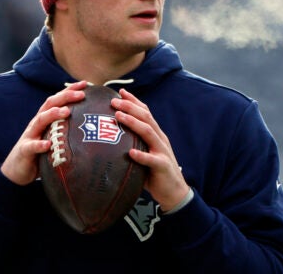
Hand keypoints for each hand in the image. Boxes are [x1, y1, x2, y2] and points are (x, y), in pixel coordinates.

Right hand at [1, 80, 87, 184]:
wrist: (17, 170)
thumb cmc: (40, 153)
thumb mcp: (54, 138)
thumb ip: (67, 131)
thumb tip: (91, 129)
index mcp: (45, 119)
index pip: (58, 100)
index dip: (69, 90)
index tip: (85, 84)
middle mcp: (37, 123)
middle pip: (50, 105)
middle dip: (65, 97)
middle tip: (81, 94)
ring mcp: (30, 135)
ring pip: (40, 120)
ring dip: (53, 114)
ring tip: (66, 111)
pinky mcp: (25, 150)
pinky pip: (31, 146)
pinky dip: (39, 144)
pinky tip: (47, 144)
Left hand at [112, 88, 189, 211]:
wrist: (173, 191)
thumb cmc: (154, 171)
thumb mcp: (144, 152)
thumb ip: (132, 143)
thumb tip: (108, 137)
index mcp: (155, 134)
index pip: (145, 112)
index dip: (134, 101)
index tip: (120, 92)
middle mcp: (159, 138)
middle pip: (145, 117)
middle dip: (129, 107)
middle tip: (113, 101)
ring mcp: (162, 151)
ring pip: (148, 132)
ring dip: (133, 123)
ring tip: (119, 116)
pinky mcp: (162, 166)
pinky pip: (151, 160)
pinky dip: (141, 155)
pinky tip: (130, 153)